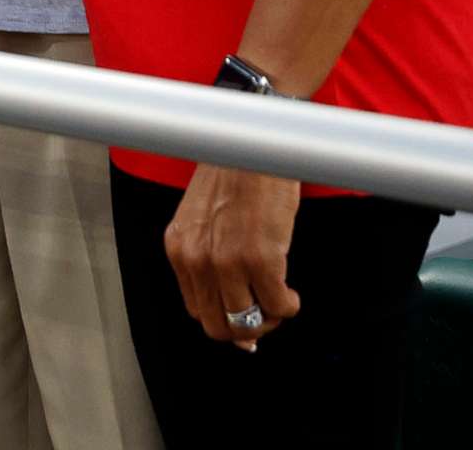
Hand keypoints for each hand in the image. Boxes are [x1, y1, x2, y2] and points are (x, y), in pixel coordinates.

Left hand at [164, 163, 302, 348]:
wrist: (254, 143)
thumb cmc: (235, 174)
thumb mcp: (205, 218)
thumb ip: (210, 257)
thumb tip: (234, 306)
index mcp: (180, 248)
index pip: (196, 308)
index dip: (223, 320)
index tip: (244, 319)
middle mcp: (196, 259)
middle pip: (217, 326)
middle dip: (245, 329)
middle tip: (266, 314)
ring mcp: (227, 262)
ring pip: (245, 324)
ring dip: (269, 320)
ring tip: (280, 299)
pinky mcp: (260, 259)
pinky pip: (278, 306)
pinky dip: (289, 306)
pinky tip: (292, 292)